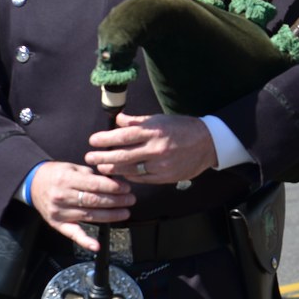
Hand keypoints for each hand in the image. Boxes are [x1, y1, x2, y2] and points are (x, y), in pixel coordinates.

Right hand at [28, 161, 133, 251]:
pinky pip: (73, 234)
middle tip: (130, 200)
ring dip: (110, 216)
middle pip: (94, 201)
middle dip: (116, 201)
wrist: (33, 183)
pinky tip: (96, 245)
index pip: (95, 185)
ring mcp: (59, 212)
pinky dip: (85, 241)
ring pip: (89, 216)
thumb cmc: (56, 174)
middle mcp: (62, 197)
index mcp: (66, 180)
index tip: (126, 188)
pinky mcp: (57, 224)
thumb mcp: (72, 167)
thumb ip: (91, 174)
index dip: (113, 187)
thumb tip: (114, 181)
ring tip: (125, 212)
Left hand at [85, 112, 218, 182]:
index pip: (123, 135)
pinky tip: (122, 173)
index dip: (105, 139)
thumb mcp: (160, 119)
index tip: (92, 141)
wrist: (208, 144)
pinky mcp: (166, 177)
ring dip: (113, 169)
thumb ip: (138, 121)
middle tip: (89, 158)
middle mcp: (156, 148)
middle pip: (122, 156)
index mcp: (154, 131)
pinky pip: (142, 178)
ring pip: (130, 170)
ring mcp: (161, 165)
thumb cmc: (183, 128)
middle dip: (102, 157)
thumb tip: (118, 120)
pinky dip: (130, 176)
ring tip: (102, 167)